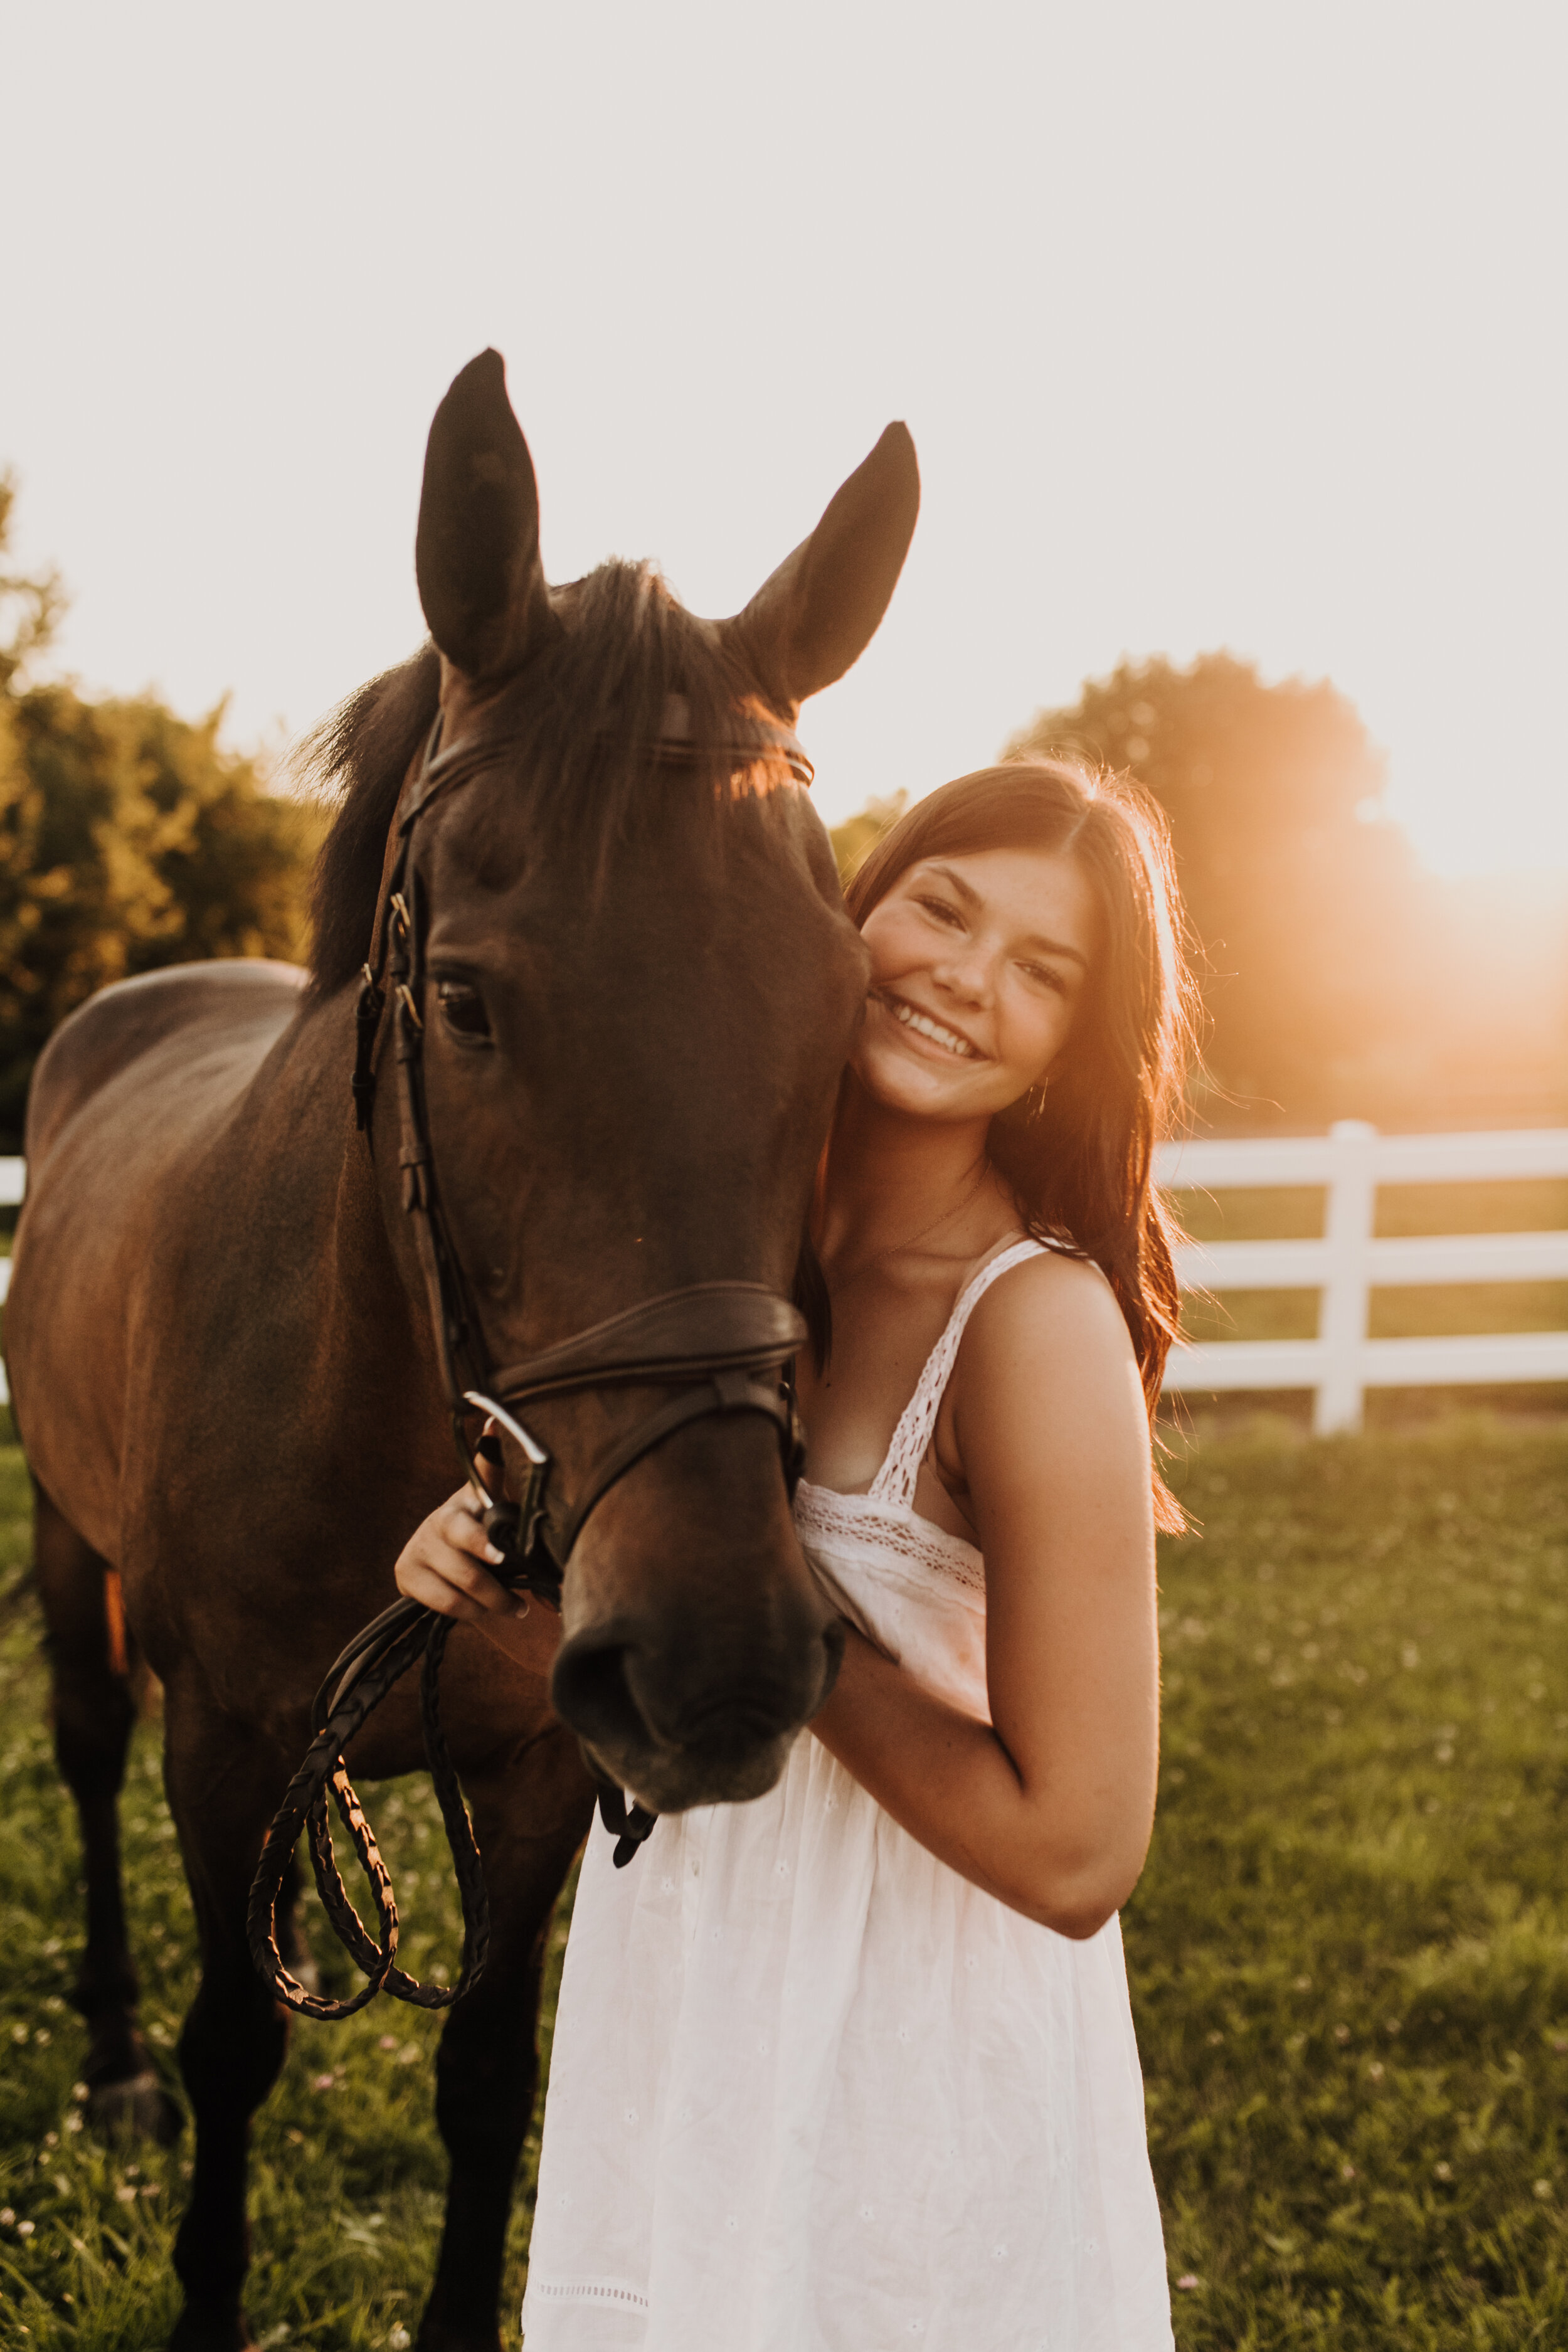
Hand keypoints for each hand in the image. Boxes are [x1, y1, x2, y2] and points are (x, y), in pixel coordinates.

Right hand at [394, 1483, 561, 1677]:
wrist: (445, 1542)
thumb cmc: (485, 1526)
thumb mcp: (499, 1507)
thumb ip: (517, 1503)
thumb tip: (540, 1473)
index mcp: (464, 1503)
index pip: (469, 1522)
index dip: (481, 1541)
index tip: (499, 1558)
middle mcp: (436, 1522)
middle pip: (468, 1572)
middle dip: (499, 1595)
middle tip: (521, 1607)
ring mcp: (417, 1547)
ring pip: (458, 1592)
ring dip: (487, 1607)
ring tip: (509, 1609)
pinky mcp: (404, 1573)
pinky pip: (443, 1604)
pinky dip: (467, 1612)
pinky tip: (481, 1610)